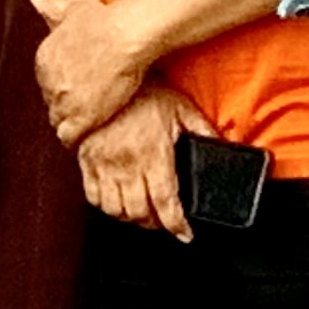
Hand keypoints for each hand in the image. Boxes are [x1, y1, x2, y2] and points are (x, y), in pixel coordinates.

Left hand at [30, 0, 148, 147]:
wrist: (122, 35)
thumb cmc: (102, 20)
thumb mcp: (71, 9)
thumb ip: (51, 6)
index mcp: (43, 59)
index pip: (47, 83)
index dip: (62, 87)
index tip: (75, 89)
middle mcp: (48, 80)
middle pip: (52, 101)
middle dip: (65, 104)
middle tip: (83, 107)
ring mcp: (63, 100)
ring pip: (59, 120)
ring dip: (70, 123)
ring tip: (85, 124)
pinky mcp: (81, 116)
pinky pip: (69, 136)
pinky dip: (75, 138)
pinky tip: (84, 136)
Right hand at [76, 86, 201, 240]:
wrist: (105, 75)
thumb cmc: (145, 91)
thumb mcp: (182, 108)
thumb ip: (203, 131)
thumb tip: (222, 147)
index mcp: (153, 155)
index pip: (166, 203)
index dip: (177, 225)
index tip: (184, 233)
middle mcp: (127, 163)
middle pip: (139, 213)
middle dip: (155, 224)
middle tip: (164, 222)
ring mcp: (104, 163)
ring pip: (115, 210)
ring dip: (130, 217)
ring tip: (141, 213)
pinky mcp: (86, 160)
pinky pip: (92, 196)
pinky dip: (105, 206)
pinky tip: (117, 200)